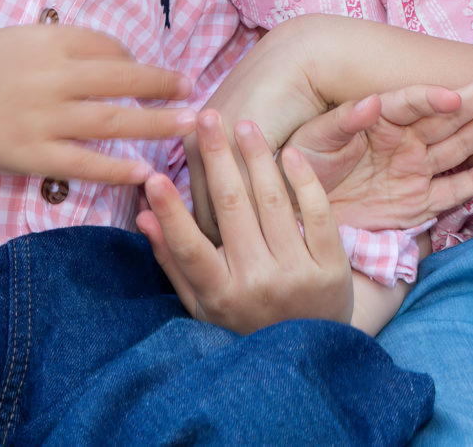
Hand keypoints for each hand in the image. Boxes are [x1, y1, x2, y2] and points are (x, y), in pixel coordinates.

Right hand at [0, 25, 191, 185]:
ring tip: (189, 126)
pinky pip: (84, 163)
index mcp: (50, 40)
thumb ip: (61, 47)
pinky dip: (117, 167)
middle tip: (196, 92)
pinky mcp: (29, 153)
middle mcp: (53, 75)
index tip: (155, 75)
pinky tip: (145, 171)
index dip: (135, 62)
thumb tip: (110, 62)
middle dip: (165, 86)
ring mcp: (43, 117)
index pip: (109, 48)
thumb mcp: (19, 37)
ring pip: (114, 121)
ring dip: (157, 123)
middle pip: (124, 80)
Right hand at [139, 110, 352, 332]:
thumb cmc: (246, 323)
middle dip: (216, 158)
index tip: (153, 174)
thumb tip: (141, 215)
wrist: (310, 355)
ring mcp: (296, 275)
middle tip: (206, 117)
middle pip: (231, 210)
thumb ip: (172, 260)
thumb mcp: (203, 304)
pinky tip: (288, 153)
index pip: (189, 247)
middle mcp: (256, 284)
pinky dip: (302, 180)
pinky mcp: (331, 268)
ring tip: (243, 123)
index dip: (170, 211)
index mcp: (220, 294)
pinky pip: (315, 214)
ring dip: (255, 157)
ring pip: (271, 203)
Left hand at [282, 68, 472, 229]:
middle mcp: (402, 141)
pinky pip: (451, 192)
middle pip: (447, 116)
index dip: (431, 97)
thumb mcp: (312, 141)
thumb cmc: (301, 167)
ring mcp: (413, 171)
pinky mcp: (416, 204)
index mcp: (378, 120)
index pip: (411, 102)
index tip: (451, 96)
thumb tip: (371, 102)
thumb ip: (342, 122)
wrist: (296, 212)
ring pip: (458, 147)